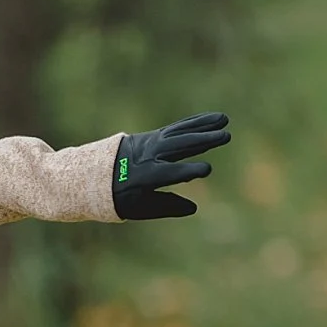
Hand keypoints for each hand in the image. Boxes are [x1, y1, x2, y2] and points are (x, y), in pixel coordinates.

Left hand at [114, 113, 230, 219]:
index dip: (189, 171)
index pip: (171, 173)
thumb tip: (193, 207)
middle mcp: (151, 155)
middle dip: (203, 140)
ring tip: (225, 120)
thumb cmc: (123, 196)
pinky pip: (178, 128)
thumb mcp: (141, 208)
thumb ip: (167, 207)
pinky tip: (212, 118)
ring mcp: (153, 142)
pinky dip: (195, 122)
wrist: (100, 172)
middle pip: (180, 146)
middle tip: (226, 136)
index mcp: (146, 176)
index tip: (207, 169)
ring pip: (181, 132)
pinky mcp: (156, 136)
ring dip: (204, 126)